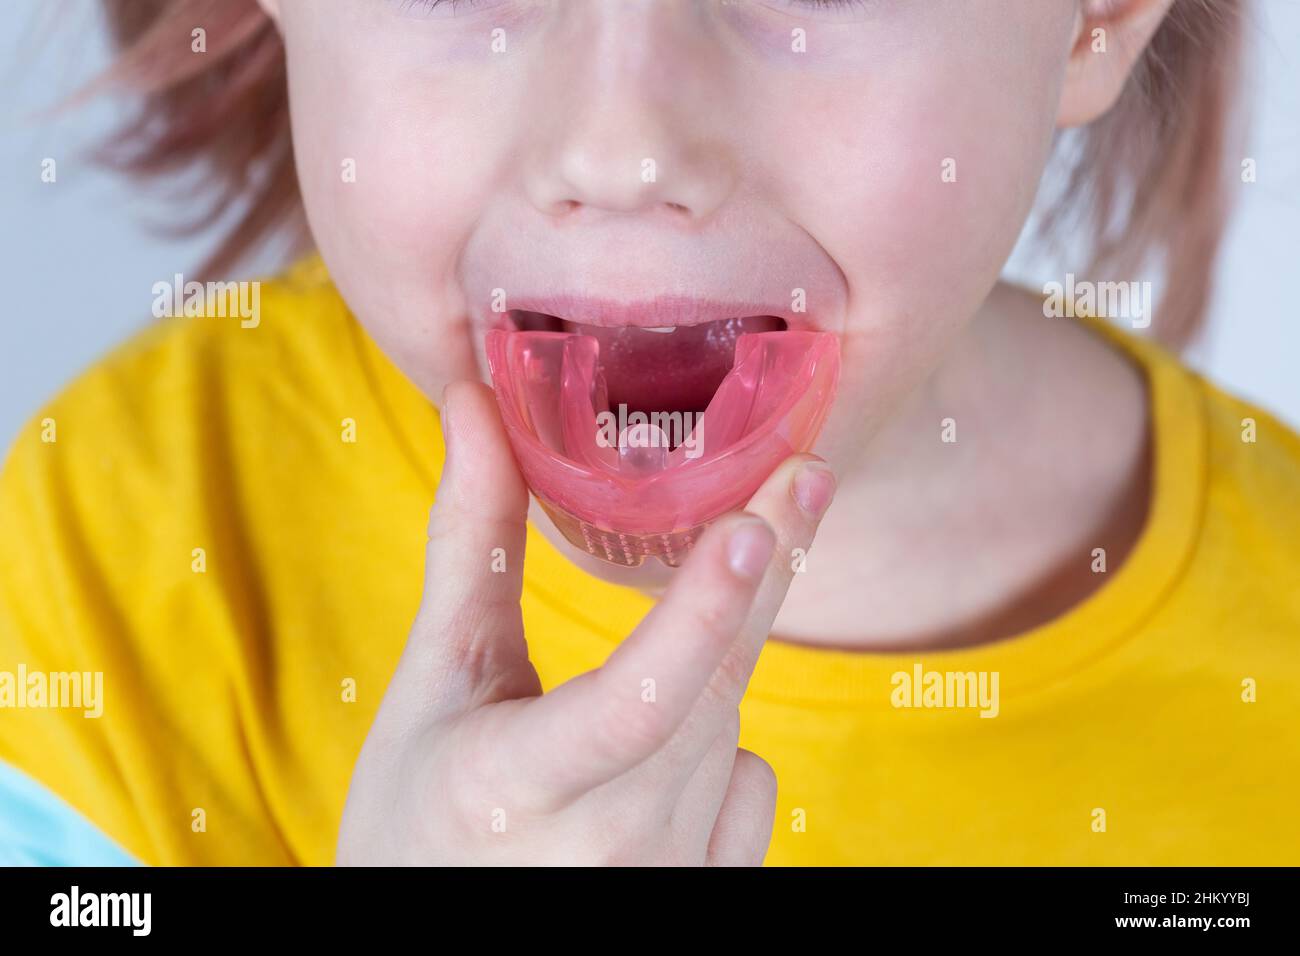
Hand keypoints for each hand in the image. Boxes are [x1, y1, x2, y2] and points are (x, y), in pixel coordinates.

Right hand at [336, 381, 835, 865]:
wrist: (429, 932)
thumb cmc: (418, 808)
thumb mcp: (435, 679)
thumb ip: (471, 541)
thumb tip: (473, 402)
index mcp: (515, 784)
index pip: (634, 701)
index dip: (700, 614)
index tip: (755, 524)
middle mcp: (602, 847)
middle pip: (712, 692)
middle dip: (756, 580)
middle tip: (805, 475)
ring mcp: (661, 888)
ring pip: (731, 730)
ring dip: (710, 669)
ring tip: (637, 678)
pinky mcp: (702, 905)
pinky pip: (751, 790)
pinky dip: (719, 751)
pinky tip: (655, 760)